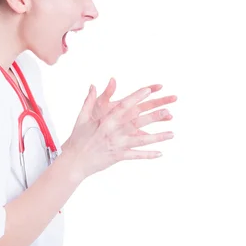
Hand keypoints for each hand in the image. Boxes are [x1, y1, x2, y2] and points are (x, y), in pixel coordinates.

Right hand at [61, 78, 176, 151]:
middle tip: (168, 111)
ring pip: (141, 139)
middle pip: (137, 121)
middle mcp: (114, 131)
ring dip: (157, 137)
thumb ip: (90, 100)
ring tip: (172, 134)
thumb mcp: (82, 117)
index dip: (136, 97)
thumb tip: (93, 85)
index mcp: (106, 120)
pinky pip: (136, 155)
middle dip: (154, 116)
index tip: (148, 90)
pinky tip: (160, 153)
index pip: (124, 105)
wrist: (74, 160)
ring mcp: (117, 144)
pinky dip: (148, 155)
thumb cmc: (78, 138)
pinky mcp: (118, 156)